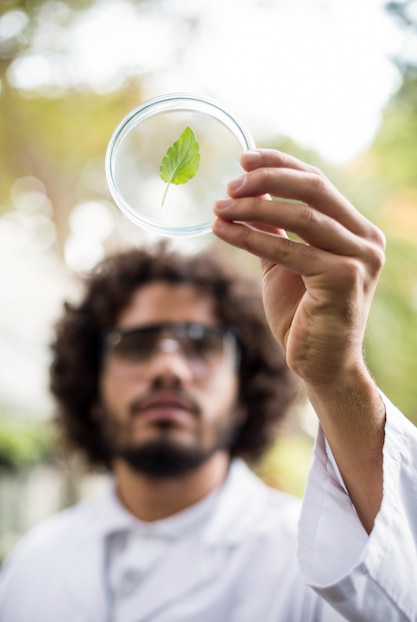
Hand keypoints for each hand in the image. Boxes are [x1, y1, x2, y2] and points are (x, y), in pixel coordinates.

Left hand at [214, 149, 386, 531]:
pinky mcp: (342, 280)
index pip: (317, 183)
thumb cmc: (303, 315)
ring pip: (300, 216)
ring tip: (219, 207)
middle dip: (266, 180)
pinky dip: (251, 238)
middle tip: (229, 184)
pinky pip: (288, 250)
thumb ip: (275, 231)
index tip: (244, 159)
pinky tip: (222, 231)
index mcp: (356, 231)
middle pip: (313, 189)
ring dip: (253, 208)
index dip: (279, 165)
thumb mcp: (287, 264)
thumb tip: (249, 192)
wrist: (321, 365)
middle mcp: (365, 240)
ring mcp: (359, 259)